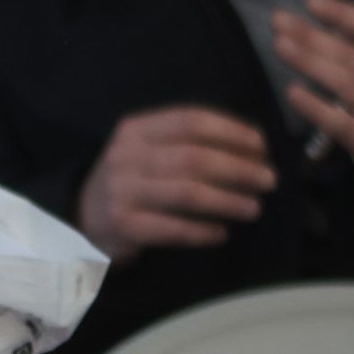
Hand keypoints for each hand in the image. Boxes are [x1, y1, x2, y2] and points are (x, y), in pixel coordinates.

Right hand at [77, 106, 275, 256]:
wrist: (84, 217)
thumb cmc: (136, 179)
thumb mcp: (152, 149)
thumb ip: (192, 143)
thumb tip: (257, 148)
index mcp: (137, 128)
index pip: (191, 121)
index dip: (233, 132)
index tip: (263, 146)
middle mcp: (127, 155)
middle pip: (195, 158)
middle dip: (240, 169)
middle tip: (269, 180)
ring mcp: (122, 191)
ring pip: (188, 193)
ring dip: (229, 201)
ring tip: (255, 208)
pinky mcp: (123, 225)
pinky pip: (173, 228)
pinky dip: (204, 231)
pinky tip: (223, 233)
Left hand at [273, 0, 353, 223]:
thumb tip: (330, 26)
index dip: (344, 13)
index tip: (311, 3)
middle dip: (314, 36)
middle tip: (279, 21)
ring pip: (347, 84)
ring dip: (311, 62)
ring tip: (280, 46)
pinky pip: (342, 123)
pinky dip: (316, 106)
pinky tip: (294, 93)